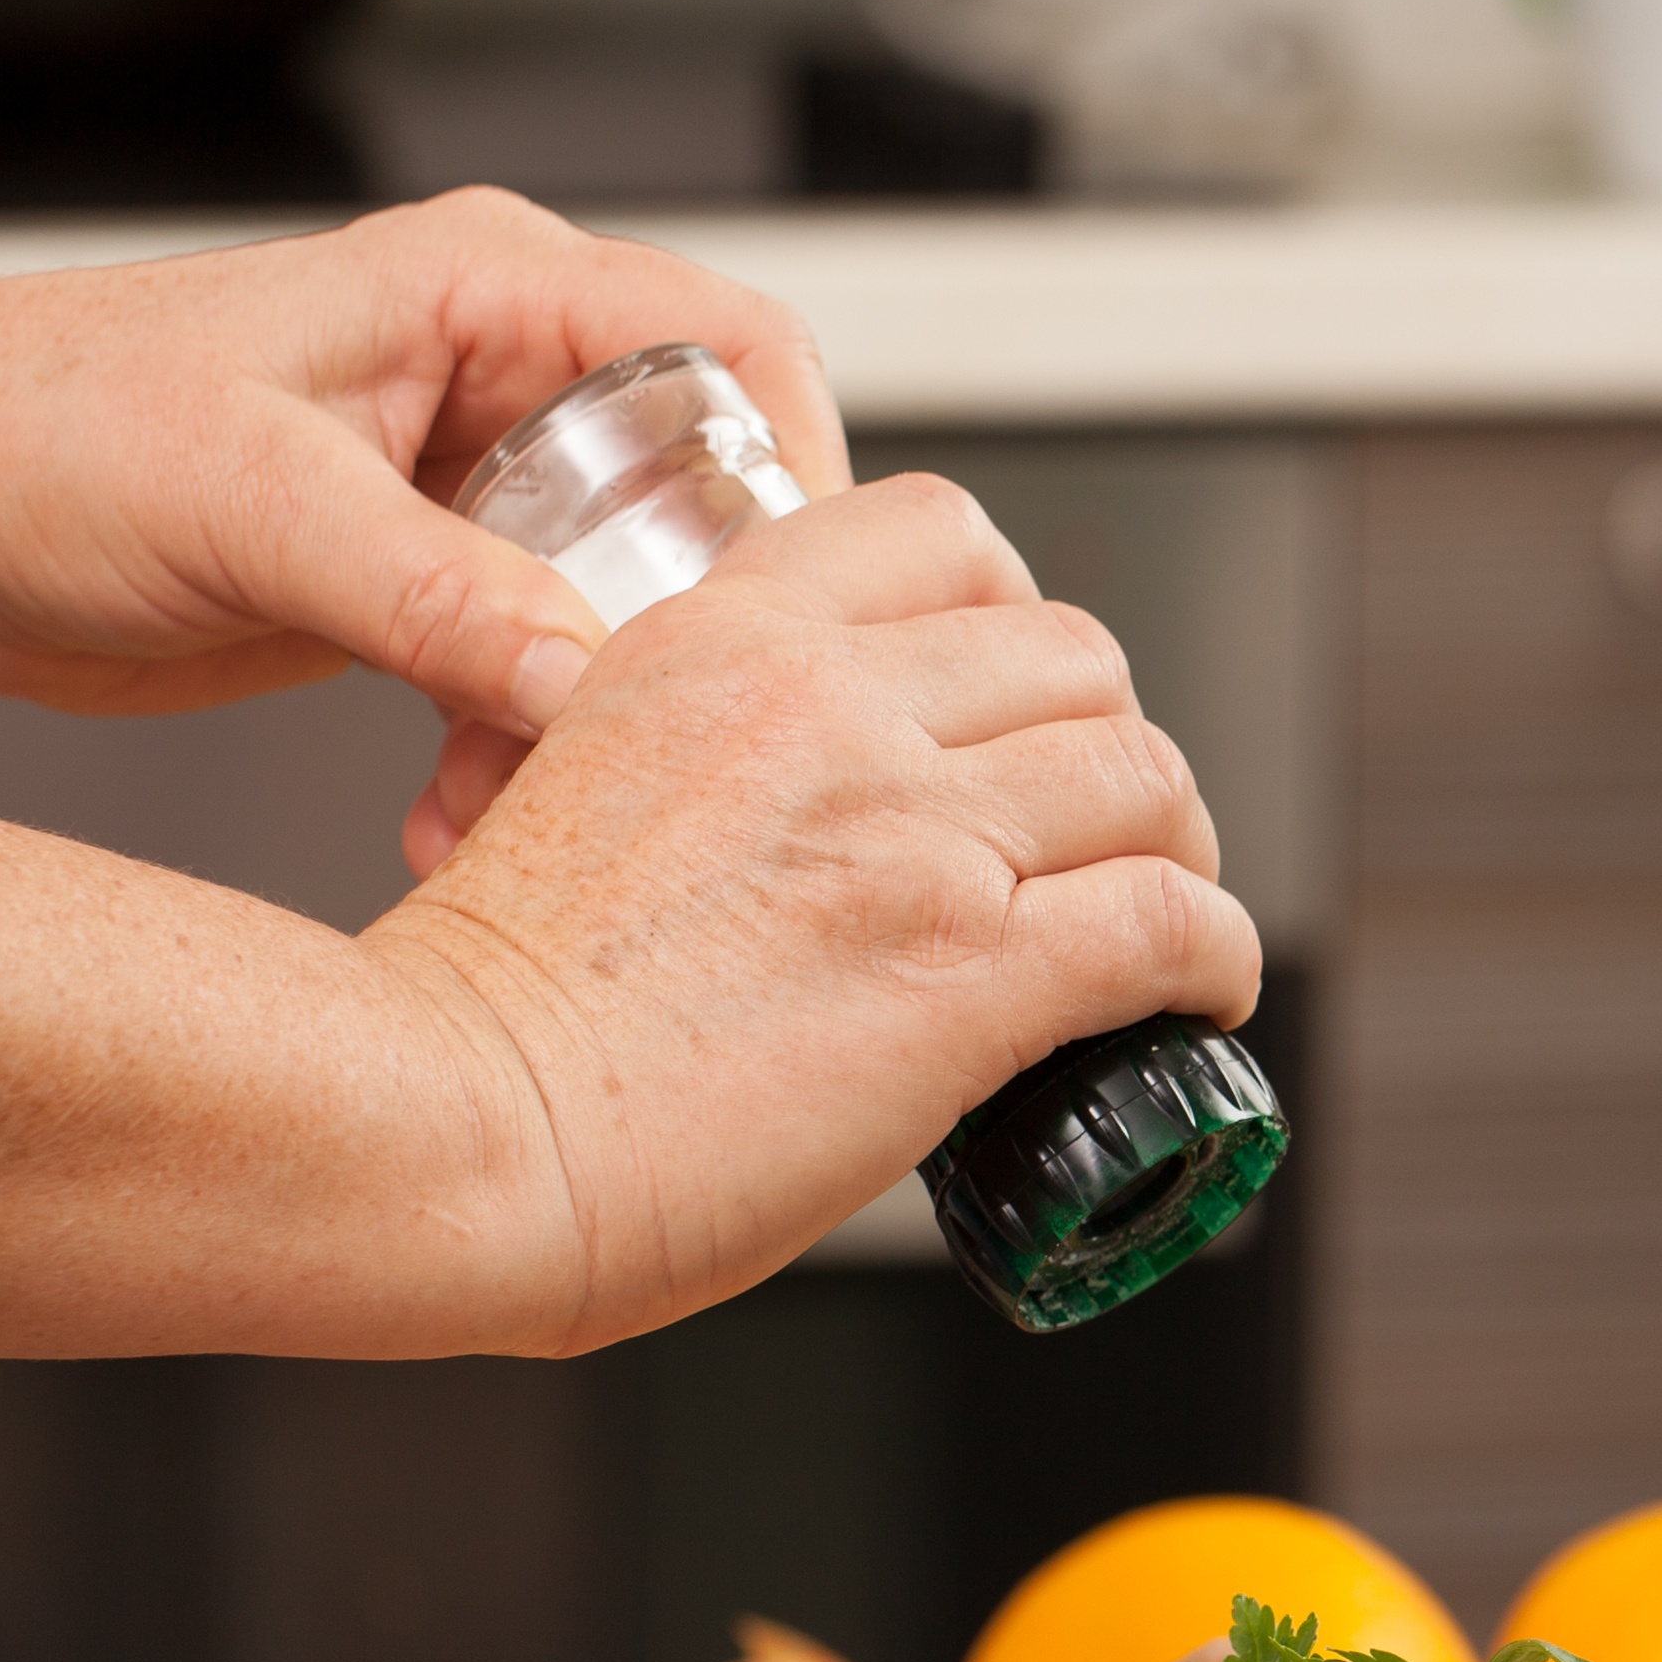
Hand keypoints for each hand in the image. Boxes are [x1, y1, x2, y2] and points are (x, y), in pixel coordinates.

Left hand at [0, 191, 844, 744]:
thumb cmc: (21, 426)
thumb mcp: (247, 502)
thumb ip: (436, 596)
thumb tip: (585, 682)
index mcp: (484, 290)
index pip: (735, 351)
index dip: (797, 481)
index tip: (794, 617)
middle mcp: (494, 382)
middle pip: (703, 511)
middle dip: (688, 650)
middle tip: (648, 750)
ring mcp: (463, 496)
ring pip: (626, 621)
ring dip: (594, 734)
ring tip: (517, 806)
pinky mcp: (422, 598)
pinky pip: (537, 689)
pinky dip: (517, 765)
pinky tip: (451, 819)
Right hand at [366, 472, 1263, 1351]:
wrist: (445, 1125)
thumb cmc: (480, 1019)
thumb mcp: (568, 792)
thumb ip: (685, 769)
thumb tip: (760, 839)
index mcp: (717, 641)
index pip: (938, 537)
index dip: (1016, 623)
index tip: (1021, 707)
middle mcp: (826, 706)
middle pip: (1074, 654)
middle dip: (1110, 745)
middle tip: (1099, 836)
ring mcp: (909, 830)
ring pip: (1146, 777)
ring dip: (1178, 850)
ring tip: (1159, 919)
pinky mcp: (969, 967)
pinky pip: (1171, 920)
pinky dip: (1215, 958)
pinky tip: (1199, 999)